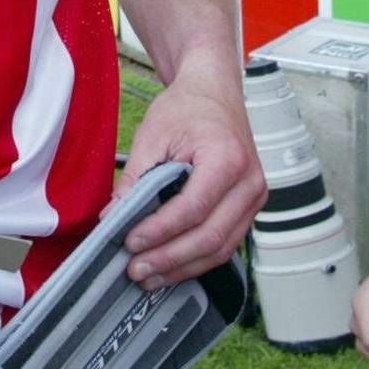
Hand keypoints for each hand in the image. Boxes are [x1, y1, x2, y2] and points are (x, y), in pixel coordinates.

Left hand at [119, 60, 265, 288]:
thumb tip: (113, 217)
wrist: (214, 92)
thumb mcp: (153, 135)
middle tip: (136, 270)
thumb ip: (134, 179)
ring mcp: (254, 197)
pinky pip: (226, 243)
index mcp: (228, 158)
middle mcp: (249, 182)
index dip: (160, 232)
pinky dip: (197, 259)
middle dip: (169, 259)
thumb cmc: (188, 107)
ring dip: (183, 268)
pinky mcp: (249, 207)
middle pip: (210, 237)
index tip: (131, 242)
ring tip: (149, 276)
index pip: (193, 209)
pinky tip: (170, 266)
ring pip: (221, 249)